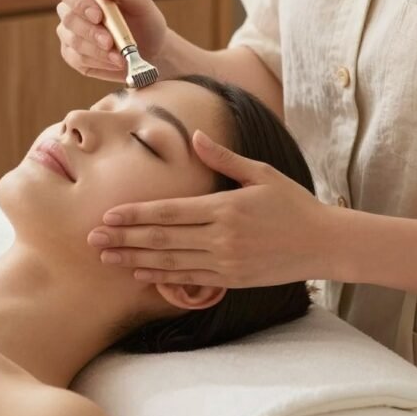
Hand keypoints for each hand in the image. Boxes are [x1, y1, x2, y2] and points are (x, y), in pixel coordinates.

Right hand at [56, 0, 166, 80]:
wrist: (152, 50)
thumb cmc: (145, 21)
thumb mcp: (141, 2)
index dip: (79, 2)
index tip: (98, 15)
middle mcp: (73, 11)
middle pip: (69, 18)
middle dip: (91, 32)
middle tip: (109, 42)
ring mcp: (70, 35)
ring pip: (74, 41)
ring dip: (97, 51)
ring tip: (119, 56)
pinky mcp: (74, 56)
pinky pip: (77, 60)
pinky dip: (98, 62)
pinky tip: (115, 62)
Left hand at [87, 131, 331, 286]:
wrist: (324, 243)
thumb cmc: (292, 203)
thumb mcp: (260, 173)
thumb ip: (223, 158)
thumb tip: (195, 135)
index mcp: (225, 208)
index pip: (169, 212)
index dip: (136, 215)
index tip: (109, 215)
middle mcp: (221, 237)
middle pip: (162, 239)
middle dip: (124, 239)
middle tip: (92, 238)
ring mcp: (226, 262)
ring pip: (170, 262)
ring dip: (135, 261)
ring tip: (108, 258)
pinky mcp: (233, 279)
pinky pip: (190, 279)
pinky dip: (163, 278)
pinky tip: (141, 274)